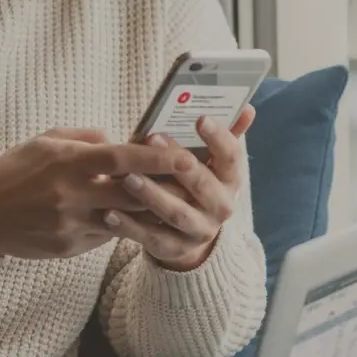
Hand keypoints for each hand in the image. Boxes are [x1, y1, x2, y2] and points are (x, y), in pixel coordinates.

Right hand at [0, 128, 191, 259]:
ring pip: (123, 220)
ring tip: (166, 202)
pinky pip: (104, 236)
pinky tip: (122, 216)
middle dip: (164, 189)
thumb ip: (86, 138)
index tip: (185, 155)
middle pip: (132, 194)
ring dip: (145, 211)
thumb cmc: (16, 170)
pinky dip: (117, 224)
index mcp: (66, 162)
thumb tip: (120, 139)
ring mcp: (70, 224)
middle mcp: (71, 195)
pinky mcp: (68, 247)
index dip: (156, 158)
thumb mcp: (46, 141)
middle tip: (191, 184)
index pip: (120, 159)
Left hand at [114, 106, 256, 270]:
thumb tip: (247, 107)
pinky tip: (109, 212)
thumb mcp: (209, 163)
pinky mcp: (173, 249)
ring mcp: (198, 230)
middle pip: (202, 184)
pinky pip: (151, 238)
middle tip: (151, 138)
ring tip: (126, 178)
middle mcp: (220, 207)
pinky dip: (130, 226)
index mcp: (230, 180)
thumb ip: (223, 136)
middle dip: (177, 162)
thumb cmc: (195, 184)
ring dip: (151, 195)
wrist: (190, 234)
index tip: (200, 117)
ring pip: (176, 213)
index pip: (231, 157)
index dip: (219, 137)